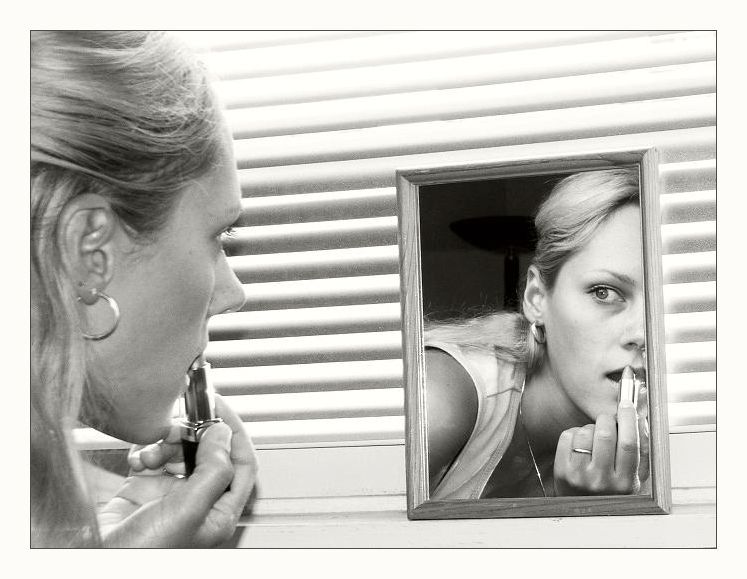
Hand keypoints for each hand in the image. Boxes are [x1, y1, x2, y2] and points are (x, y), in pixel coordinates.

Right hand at [98, 395, 257, 546]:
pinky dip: (145, 451)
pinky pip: (152, 458)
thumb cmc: (145, 555)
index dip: (234, 433)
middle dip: (193, 435)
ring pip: (180, 452)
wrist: (94, 562)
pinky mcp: (144, 491)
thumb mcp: (188, 509)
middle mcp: (198, 503)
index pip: (242, 463)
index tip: (220, 408)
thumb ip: (213, 470)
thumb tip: (223, 434)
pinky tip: (138, 459)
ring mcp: (171, 496)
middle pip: (209, 453)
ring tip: (153, 450)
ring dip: (166, 444)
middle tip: (179, 425)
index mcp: (220, 512)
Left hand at [553, 397, 649, 495]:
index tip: (626, 405)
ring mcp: (579, 477)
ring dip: (590, 428)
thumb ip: (643, 450)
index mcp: (626, 483)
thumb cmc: (611, 491)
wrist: (583, 511)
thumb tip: (640, 418)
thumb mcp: (635, 478)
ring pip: (585, 433)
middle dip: (607, 419)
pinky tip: (580, 445)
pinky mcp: (561, 471)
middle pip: (605, 434)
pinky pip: (568, 436)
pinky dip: (575, 433)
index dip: (628, 419)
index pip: (629, 444)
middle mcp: (602, 481)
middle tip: (607, 420)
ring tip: (593, 438)